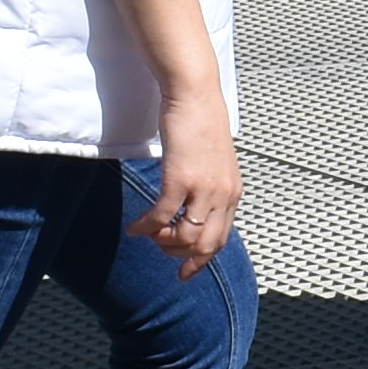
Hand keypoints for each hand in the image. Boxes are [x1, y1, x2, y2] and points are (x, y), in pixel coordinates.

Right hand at [140, 130, 238, 268]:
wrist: (195, 95)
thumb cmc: (201, 124)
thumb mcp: (215, 161)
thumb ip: (211, 186)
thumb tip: (196, 207)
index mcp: (233, 193)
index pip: (221, 239)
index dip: (202, 260)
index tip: (185, 273)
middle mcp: (223, 195)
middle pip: (206, 245)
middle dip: (181, 257)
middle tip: (161, 251)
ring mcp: (203, 189)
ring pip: (185, 237)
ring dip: (162, 242)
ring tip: (148, 234)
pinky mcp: (180, 180)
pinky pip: (161, 217)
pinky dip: (146, 227)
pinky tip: (134, 227)